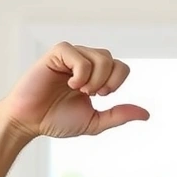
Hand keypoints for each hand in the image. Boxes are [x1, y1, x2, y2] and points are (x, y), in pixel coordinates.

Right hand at [0, 42, 148, 139]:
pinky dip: (80, 72)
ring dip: (95, 79)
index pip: (120, 67)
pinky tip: (71, 85)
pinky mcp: (55, 55)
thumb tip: (146, 114)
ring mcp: (69, 56)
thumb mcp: (95, 121)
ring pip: (99, 56)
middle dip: (108, 81)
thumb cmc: (57, 120)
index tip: (101, 97)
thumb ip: (118, 115)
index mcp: (95, 75)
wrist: (30, 122)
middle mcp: (83, 62)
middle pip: (111, 59)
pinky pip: (77, 54)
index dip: (117, 82)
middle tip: (92, 95)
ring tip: (79, 90)